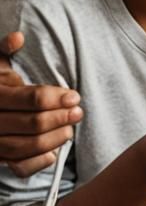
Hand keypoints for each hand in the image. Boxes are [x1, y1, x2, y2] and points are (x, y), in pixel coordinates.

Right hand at [0, 31, 82, 176]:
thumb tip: (19, 38)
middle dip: (61, 118)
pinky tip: (54, 152)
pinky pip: (18, 167)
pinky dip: (38, 162)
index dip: (57, 98)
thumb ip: (4, 50)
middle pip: (33, 123)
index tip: (75, 97)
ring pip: (26, 146)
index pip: (32, 99)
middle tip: (79, 112)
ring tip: (70, 129)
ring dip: (55, 138)